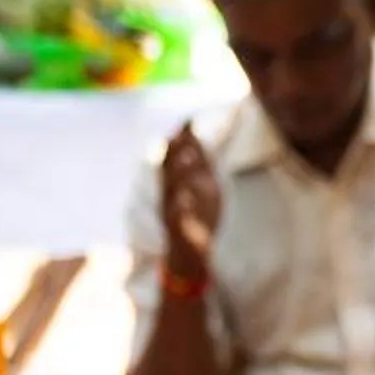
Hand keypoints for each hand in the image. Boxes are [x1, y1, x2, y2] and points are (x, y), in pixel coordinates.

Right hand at [160, 123, 222, 283]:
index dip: (182, 140)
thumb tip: (193, 135)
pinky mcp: (178, 229)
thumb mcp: (203, 187)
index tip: (188, 119)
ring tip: (185, 156)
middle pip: (171, 170)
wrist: (190, 255)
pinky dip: (181, 207)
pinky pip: (178, 217)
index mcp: (178, 183)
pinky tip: (185, 197)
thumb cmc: (197, 217)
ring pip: (173, 189)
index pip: (176, 157)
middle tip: (182, 133)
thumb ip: (199, 161)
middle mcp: (171, 194)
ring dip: (178, 173)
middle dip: (176, 151)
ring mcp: (172, 212)